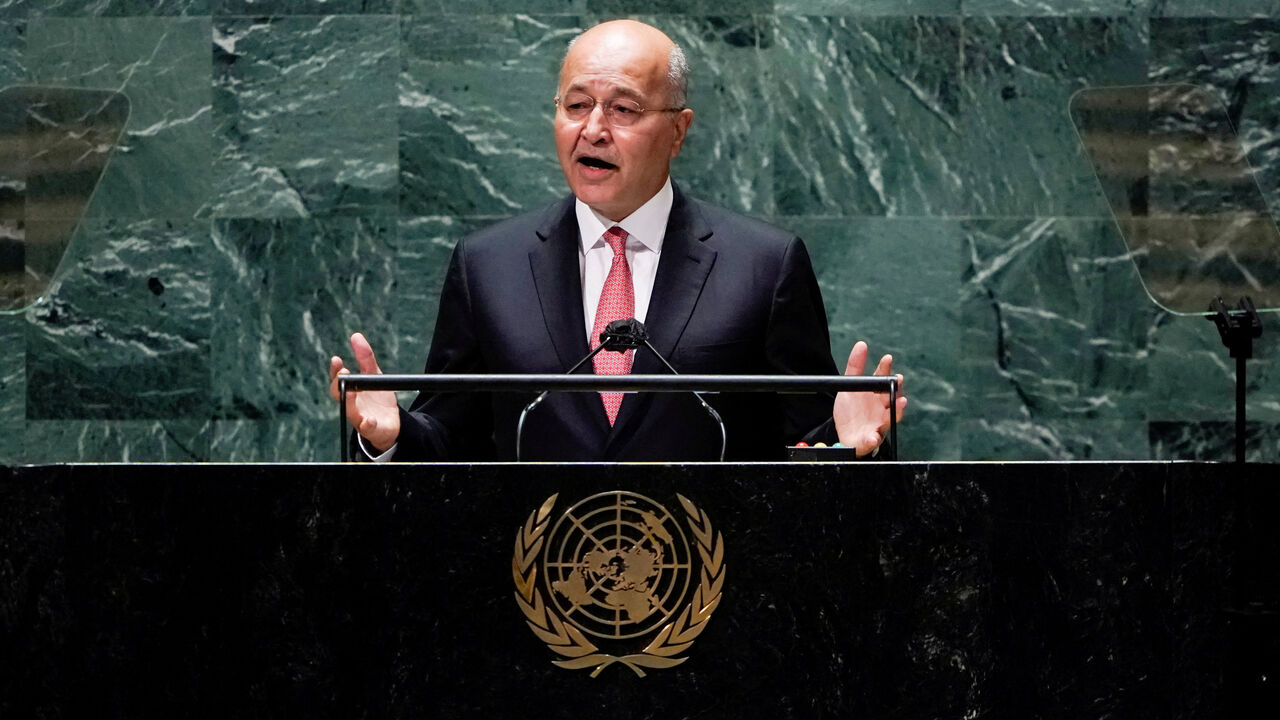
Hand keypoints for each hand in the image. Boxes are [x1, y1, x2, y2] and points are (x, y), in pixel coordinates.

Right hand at [328, 332, 400, 452]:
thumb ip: (365, 358)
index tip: (337, 359)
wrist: (391, 423)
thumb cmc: (377, 399)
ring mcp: (359, 418)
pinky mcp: (371, 429)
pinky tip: (369, 419)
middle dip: (338, 384)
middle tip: (343, 372)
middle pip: (339, 395)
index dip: (335, 370)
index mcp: (351, 391)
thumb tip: (356, 336)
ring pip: (350, 411)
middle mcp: (351, 405)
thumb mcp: (374, 375)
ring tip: (353, 391)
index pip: (338, 380)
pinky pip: (366, 427)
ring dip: (350, 402)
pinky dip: (367, 423)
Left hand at [833, 341, 906, 457]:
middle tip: (897, 379)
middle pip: (892, 397)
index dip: (885, 369)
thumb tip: (861, 344)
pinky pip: (872, 440)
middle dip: (896, 389)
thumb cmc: (852, 410)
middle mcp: (882, 408)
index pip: (883, 379)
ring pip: (890, 418)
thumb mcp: (849, 388)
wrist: (845, 435)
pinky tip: (871, 436)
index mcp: (876, 394)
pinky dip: (872, 439)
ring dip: (897, 411)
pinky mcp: (871, 440)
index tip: (887, 358)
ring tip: (901, 402)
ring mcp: (879, 424)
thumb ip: (855, 367)